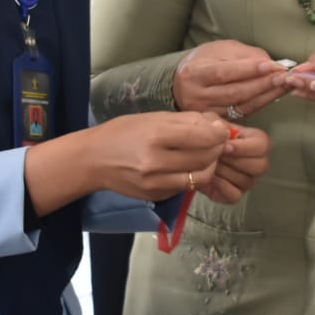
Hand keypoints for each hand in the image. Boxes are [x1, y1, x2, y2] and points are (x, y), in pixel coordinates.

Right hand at [92, 111, 229, 201]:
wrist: (93, 159)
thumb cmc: (123, 132)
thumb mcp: (153, 118)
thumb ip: (186, 121)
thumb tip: (217, 125)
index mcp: (155, 135)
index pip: (202, 137)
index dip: (219, 134)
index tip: (221, 130)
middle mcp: (156, 162)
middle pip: (205, 158)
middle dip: (218, 149)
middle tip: (217, 141)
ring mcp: (156, 183)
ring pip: (200, 176)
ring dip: (210, 164)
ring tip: (205, 154)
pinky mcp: (156, 195)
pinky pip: (186, 186)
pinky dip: (193, 175)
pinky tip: (186, 165)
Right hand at [173, 39, 287, 119]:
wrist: (182, 83)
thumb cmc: (204, 62)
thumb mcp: (220, 49)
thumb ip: (245, 55)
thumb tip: (271, 64)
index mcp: (193, 73)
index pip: (224, 72)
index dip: (249, 70)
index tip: (271, 65)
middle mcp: (196, 96)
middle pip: (234, 92)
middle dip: (263, 84)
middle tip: (284, 76)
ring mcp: (206, 113)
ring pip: (241, 105)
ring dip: (267, 95)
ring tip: (284, 85)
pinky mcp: (217, 122)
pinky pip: (243, 114)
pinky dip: (261, 103)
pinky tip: (274, 95)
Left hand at [198, 125, 271, 203]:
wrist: (195, 154)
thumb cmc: (208, 136)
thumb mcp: (212, 122)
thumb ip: (219, 124)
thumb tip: (223, 130)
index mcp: (258, 142)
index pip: (262, 145)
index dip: (244, 147)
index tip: (225, 146)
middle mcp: (259, 163)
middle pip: (260, 166)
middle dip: (234, 161)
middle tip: (216, 156)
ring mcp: (249, 181)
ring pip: (245, 180)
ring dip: (224, 172)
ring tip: (210, 164)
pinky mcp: (236, 195)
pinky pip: (234, 195)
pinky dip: (220, 186)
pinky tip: (210, 177)